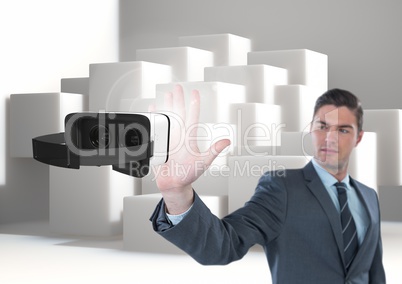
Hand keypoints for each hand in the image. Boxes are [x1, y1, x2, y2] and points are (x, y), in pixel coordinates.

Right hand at [154, 84, 230, 213]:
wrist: (174, 184)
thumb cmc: (189, 174)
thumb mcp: (203, 162)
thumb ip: (213, 151)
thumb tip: (227, 141)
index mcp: (189, 138)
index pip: (192, 117)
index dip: (193, 104)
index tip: (195, 93)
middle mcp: (179, 135)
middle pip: (178, 113)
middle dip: (178, 99)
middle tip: (177, 87)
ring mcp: (169, 138)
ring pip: (168, 118)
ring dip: (167, 106)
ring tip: (167, 94)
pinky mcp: (159, 143)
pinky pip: (155, 127)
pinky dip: (154, 117)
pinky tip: (153, 109)